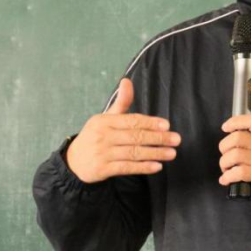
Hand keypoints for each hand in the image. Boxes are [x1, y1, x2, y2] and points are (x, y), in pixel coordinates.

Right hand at [66, 77, 181, 182]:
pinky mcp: (102, 169)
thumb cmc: (95, 135)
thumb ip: (121, 102)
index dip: (150, 123)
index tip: (167, 125)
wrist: (73, 161)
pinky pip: (126, 168)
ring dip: (155, 153)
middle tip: (176, 140)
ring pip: (133, 153)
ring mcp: (102, 153)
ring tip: (171, 153)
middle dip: (158, 138)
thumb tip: (127, 81)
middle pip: (135, 137)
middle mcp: (103, 136)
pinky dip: (143, 167)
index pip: (131, 121)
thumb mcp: (106, 118)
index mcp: (104, 121)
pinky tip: (157, 167)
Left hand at [218, 113, 250, 203]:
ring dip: (224, 163)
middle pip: (237, 138)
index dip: (235, 121)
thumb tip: (243, 134)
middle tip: (224, 154)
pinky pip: (241, 173)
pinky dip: (228, 177)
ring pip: (236, 155)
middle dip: (224, 146)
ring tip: (225, 169)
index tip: (225, 127)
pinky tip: (226, 180)